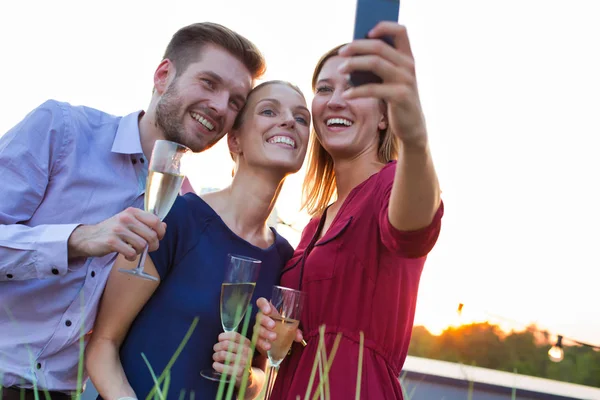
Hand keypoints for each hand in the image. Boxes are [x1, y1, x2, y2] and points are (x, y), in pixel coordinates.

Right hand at [67, 207, 165, 260]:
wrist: (88, 237)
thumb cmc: (112, 231)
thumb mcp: (129, 222)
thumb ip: (146, 224)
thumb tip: (164, 226)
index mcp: (132, 212)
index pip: (156, 221)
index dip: (160, 232)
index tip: (158, 238)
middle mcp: (126, 218)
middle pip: (151, 235)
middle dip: (152, 246)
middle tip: (146, 249)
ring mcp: (118, 229)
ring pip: (142, 245)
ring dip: (140, 252)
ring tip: (133, 250)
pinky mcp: (112, 241)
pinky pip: (131, 253)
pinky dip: (131, 257)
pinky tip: (126, 255)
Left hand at [212, 332, 252, 385]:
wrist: (246, 376)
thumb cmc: (238, 359)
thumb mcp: (239, 348)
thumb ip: (232, 341)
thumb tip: (220, 338)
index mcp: (247, 343)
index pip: (234, 335)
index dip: (224, 336)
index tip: (219, 339)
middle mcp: (247, 351)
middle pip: (226, 344)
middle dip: (217, 346)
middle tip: (215, 350)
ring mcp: (244, 361)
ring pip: (223, 354)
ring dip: (216, 356)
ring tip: (215, 358)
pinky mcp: (239, 371)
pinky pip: (223, 367)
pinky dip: (217, 365)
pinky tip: (215, 365)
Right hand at [254, 297, 303, 355]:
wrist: (274, 342)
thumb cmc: (281, 329)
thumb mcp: (288, 327)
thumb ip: (294, 330)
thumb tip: (299, 337)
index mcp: (269, 311)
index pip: (261, 302)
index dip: (263, 305)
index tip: (268, 310)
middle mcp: (261, 318)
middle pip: (259, 316)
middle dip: (265, 320)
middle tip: (273, 325)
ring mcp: (258, 328)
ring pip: (258, 328)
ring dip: (265, 333)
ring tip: (274, 337)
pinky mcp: (256, 339)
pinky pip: (257, 340)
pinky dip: (262, 344)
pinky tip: (268, 346)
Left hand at [338, 22, 427, 147]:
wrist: (412, 126)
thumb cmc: (396, 100)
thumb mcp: (391, 79)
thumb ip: (380, 65)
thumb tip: (353, 53)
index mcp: (408, 57)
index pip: (400, 31)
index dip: (383, 26)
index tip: (366, 31)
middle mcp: (409, 65)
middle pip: (379, 46)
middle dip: (356, 47)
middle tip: (341, 52)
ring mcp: (406, 80)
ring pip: (374, 63)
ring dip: (353, 64)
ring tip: (340, 70)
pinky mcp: (400, 96)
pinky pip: (373, 89)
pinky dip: (356, 91)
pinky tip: (346, 94)